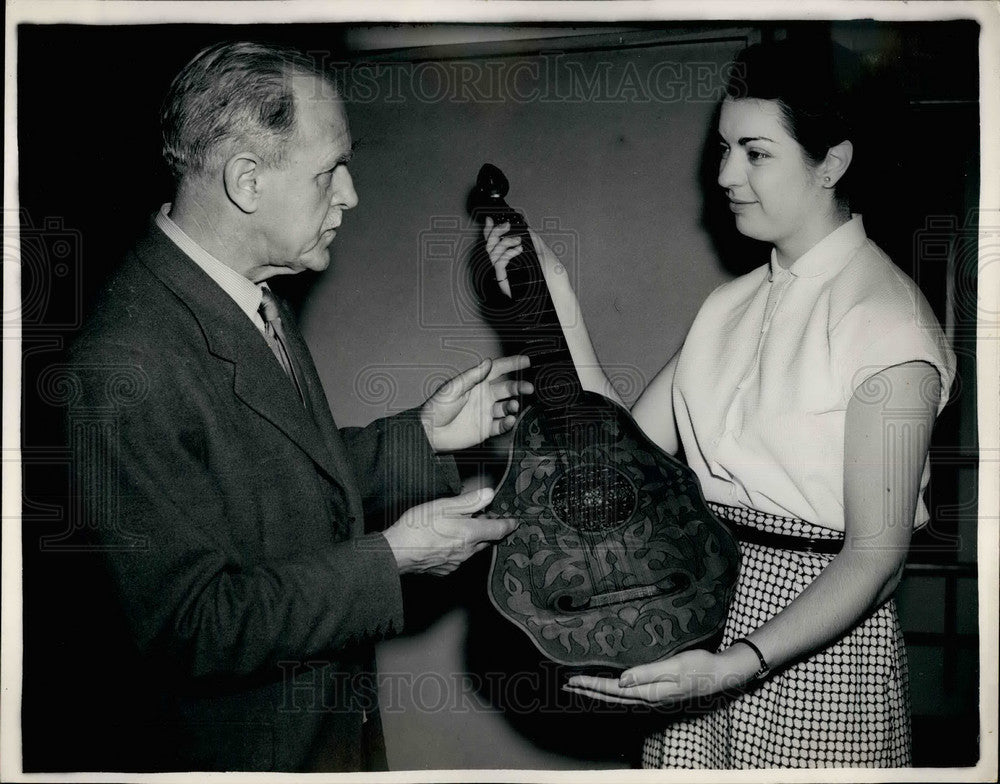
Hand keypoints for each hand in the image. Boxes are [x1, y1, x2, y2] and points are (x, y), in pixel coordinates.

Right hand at [381, 487, 517, 574]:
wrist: (395, 553)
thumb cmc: (416, 527)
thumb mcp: (442, 506)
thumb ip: (468, 501)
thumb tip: (489, 494)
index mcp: (469, 534)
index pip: (498, 530)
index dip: (508, 525)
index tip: (514, 522)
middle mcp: (467, 551)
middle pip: (487, 541)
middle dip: (488, 531)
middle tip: (483, 519)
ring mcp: (456, 563)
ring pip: (472, 550)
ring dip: (472, 540)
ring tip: (460, 529)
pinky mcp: (445, 570)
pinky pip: (458, 559)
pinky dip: (457, 550)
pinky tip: (445, 542)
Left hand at [420, 356, 532, 452]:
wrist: (430, 432)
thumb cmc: (436, 407)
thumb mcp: (453, 388)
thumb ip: (472, 376)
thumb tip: (488, 362)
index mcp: (476, 383)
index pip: (498, 370)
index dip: (512, 364)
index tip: (526, 361)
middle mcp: (483, 396)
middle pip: (507, 388)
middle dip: (519, 387)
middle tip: (528, 388)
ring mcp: (485, 412)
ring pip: (507, 407)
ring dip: (513, 405)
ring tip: (512, 406)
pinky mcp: (486, 429)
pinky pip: (502, 425)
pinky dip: (508, 423)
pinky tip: (509, 420)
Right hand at [483, 217, 565, 298]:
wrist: (558, 293)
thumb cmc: (552, 278)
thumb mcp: (544, 253)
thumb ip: (534, 241)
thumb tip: (527, 229)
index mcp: (512, 260)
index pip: (496, 244)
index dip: (490, 231)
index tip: (490, 220)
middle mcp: (505, 266)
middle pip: (489, 246)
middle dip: (495, 232)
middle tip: (505, 225)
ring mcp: (504, 273)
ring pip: (492, 253)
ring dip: (504, 242)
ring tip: (518, 242)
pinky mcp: (504, 280)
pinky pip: (498, 263)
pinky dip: (507, 254)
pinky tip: (518, 250)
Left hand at [562, 645, 759, 705]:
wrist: (721, 675)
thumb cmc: (699, 667)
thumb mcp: (674, 666)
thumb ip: (647, 673)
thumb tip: (620, 680)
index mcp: (649, 692)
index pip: (613, 690)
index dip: (591, 685)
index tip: (572, 680)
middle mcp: (648, 698)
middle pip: (612, 697)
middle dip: (589, 691)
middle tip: (567, 684)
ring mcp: (653, 697)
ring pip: (618, 697)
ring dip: (598, 692)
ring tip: (581, 686)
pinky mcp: (657, 693)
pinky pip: (628, 695)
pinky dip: (613, 691)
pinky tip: (609, 687)